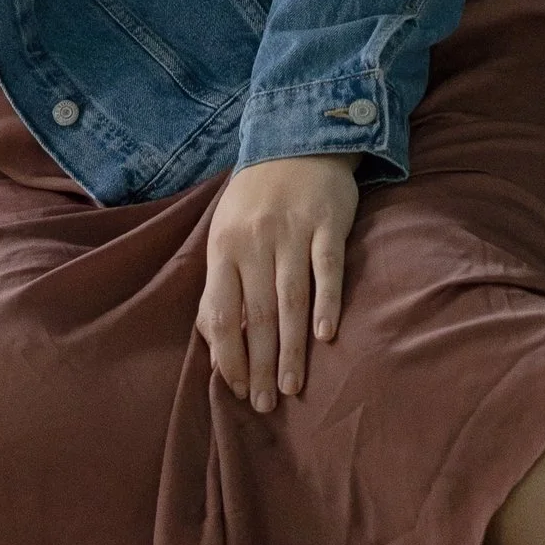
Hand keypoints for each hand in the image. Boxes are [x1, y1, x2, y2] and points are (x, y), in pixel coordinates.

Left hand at [198, 153, 360, 410]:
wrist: (296, 140)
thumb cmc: (256, 200)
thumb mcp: (226, 234)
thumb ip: (222, 286)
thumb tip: (216, 345)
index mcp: (223, 248)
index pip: (220, 313)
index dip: (227, 356)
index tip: (236, 391)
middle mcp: (255, 241)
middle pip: (256, 315)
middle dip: (259, 365)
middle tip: (264, 404)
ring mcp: (292, 231)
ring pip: (290, 300)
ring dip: (291, 348)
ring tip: (291, 387)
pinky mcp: (327, 223)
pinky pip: (327, 268)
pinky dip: (327, 303)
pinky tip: (326, 336)